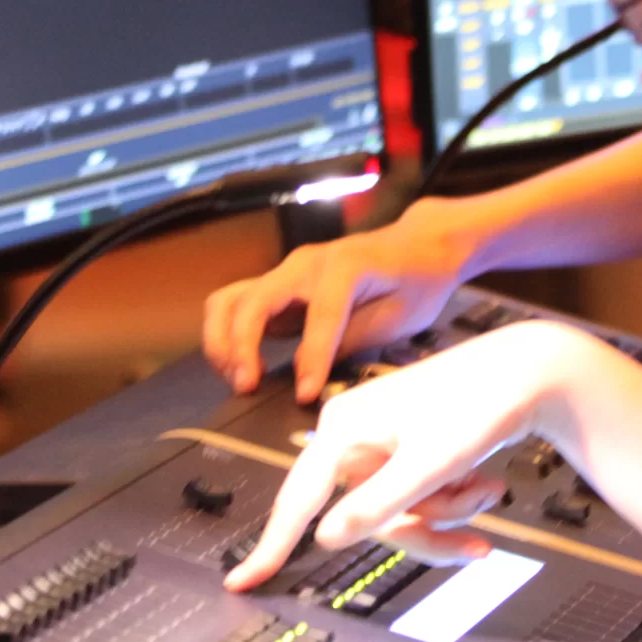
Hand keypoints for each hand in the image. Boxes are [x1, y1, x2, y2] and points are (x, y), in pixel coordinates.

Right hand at [202, 200, 483, 401]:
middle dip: (240, 347)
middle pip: (253, 301)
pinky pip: (237, 306)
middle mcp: (306, 263)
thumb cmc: (416, 282)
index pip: (319, 316)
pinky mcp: (278, 287)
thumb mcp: (398, 317)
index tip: (304, 396)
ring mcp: (287, 272)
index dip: (310, 359)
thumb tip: (308, 374)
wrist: (418, 246)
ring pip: (231, 299)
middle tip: (246, 386)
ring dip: (223, 341)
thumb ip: (350, 340)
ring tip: (238, 378)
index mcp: (345, 267)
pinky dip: (229, 336)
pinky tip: (242, 366)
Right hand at [221, 320, 593, 590]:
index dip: (271, 546)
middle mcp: (354, 432)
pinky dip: (452, 497)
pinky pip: (417, 495)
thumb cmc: (482, 404)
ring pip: (399, 510)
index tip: (242, 582)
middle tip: (473, 543)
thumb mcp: (428, 466)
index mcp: (344, 429)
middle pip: (367, 517)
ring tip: (488, 491)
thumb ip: (375, 506)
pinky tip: (484, 480)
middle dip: (425, 529)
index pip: (298, 500)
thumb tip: (325, 538)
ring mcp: (382, 439)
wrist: (531, 370)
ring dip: (446, 512)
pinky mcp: (408, 445)